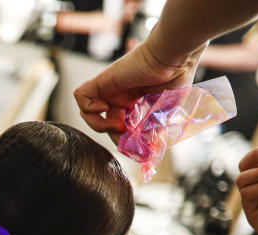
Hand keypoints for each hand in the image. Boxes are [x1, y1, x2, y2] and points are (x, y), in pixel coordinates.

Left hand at [74, 35, 204, 140]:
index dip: (124, 138)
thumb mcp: (165, 112)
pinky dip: (88, 109)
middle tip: (128, 134)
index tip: (137, 142)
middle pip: (103, 122)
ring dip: (100, 125)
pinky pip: (81, 97)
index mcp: (134, 99)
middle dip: (113, 135)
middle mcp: (119, 94)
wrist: (175, 56)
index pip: (119, 125)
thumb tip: (148, 154)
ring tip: (118, 123)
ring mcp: (109, 88)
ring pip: (88, 112)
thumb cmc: (177, 77)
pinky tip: (106, 108)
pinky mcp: (102, 80)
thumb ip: (153, 131)